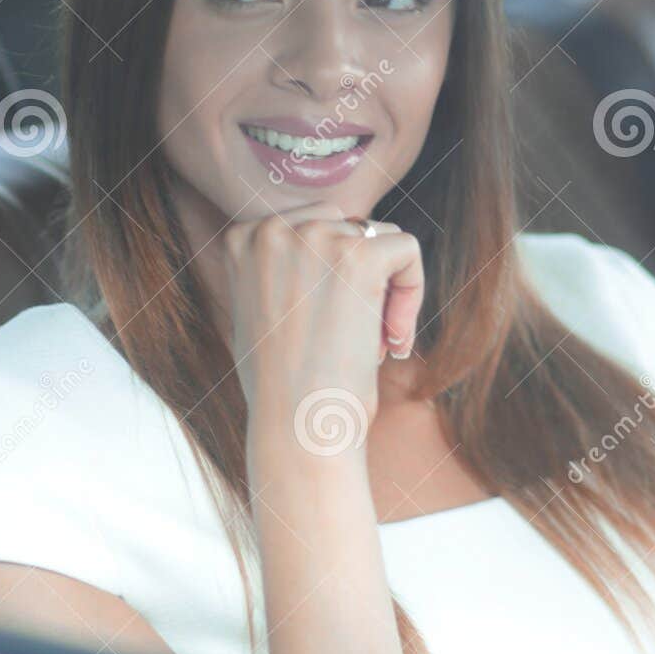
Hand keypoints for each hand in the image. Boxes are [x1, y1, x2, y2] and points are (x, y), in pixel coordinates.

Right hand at [213, 202, 424, 437]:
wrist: (297, 427)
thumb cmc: (282, 386)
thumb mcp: (261, 313)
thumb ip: (281, 272)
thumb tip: (321, 255)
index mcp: (242, 238)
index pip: (310, 226)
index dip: (332, 274)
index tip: (331, 322)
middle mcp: (272, 229)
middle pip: (347, 227)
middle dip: (362, 277)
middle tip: (360, 335)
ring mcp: (315, 237)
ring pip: (382, 238)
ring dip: (386, 291)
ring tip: (374, 344)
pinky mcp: (360, 255)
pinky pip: (408, 251)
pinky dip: (412, 295)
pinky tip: (395, 342)